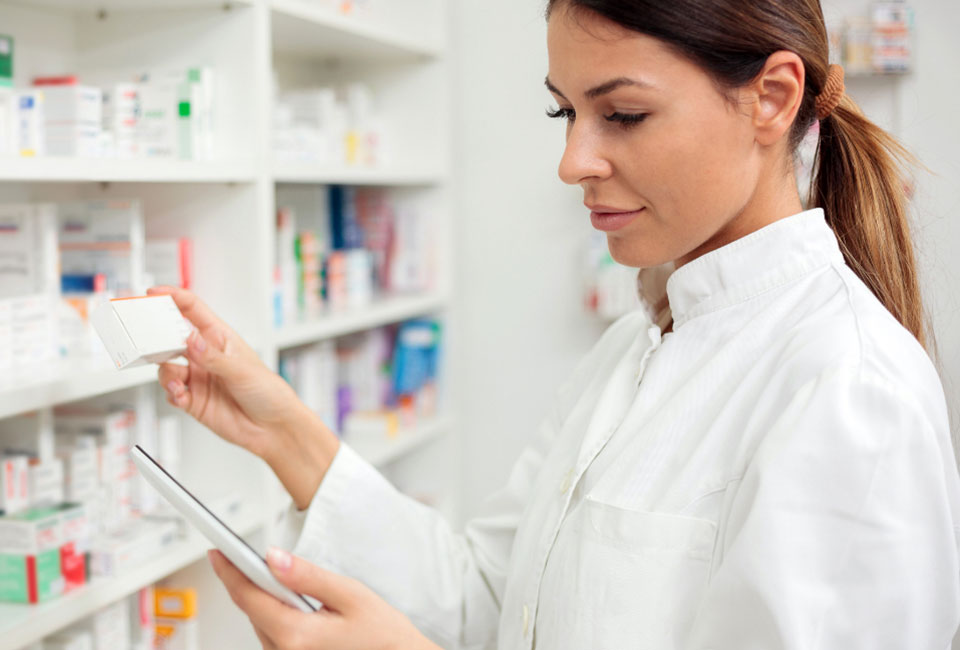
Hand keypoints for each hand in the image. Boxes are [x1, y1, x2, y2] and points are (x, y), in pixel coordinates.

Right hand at [150, 286, 300, 456]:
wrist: (273, 428)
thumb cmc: (268, 392)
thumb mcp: (242, 370)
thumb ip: (214, 357)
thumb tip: (191, 340)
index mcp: (220, 338)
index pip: (192, 310)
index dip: (173, 298)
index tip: (153, 293)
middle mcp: (205, 356)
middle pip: (171, 338)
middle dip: (157, 337)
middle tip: (150, 341)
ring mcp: (197, 377)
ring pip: (166, 367)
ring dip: (166, 372)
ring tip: (177, 381)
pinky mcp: (192, 400)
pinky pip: (170, 392)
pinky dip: (170, 393)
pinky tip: (181, 395)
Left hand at [209, 548, 440, 649]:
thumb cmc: (382, 633)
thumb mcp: (350, 594)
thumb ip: (307, 576)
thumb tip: (273, 558)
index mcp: (295, 635)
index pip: (249, 597)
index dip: (229, 570)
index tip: (217, 550)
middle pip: (252, 609)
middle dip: (251, 580)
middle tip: (251, 555)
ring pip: (262, 622)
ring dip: (266, 599)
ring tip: (289, 583)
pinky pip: (274, 634)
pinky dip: (277, 614)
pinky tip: (297, 605)